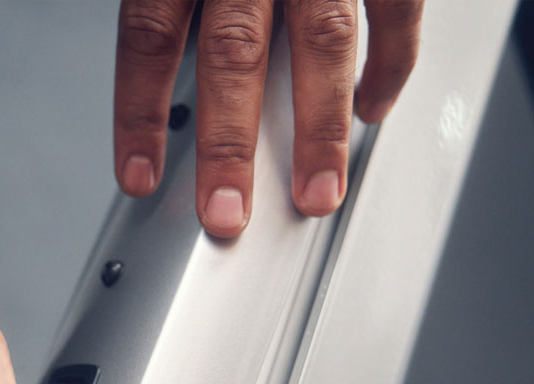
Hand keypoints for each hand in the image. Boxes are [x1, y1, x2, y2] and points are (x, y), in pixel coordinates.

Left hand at [114, 0, 422, 235]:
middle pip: (233, 54)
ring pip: (321, 43)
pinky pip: (394, 11)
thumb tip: (169, 82)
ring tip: (316, 195)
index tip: (139, 179)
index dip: (140, 112)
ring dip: (319, 129)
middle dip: (230, 144)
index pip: (149, 37)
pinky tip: (372, 111)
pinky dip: (389, 65)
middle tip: (226, 214)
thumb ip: (181, 8)